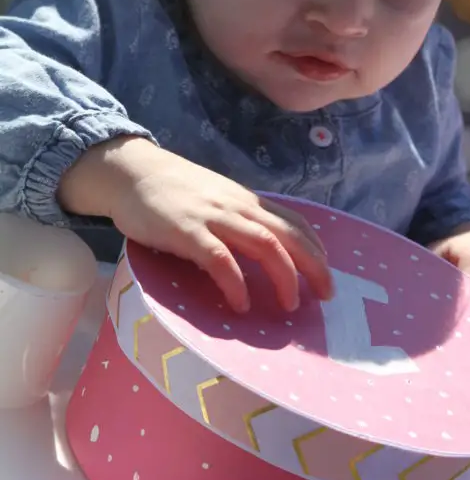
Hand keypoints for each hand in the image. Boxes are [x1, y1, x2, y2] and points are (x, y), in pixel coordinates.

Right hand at [58, 137, 331, 313]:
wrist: (132, 173)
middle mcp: (238, 207)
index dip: (315, 249)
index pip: (294, 222)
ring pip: (264, 244)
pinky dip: (236, 282)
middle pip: (288, 235)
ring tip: (290, 306)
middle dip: (313, 266)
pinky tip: (241, 304)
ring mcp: (214, 217)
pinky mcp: (186, 231)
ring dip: (284, 276)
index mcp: (247, 201)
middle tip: (326, 296)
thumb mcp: (218, 199)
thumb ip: (240, 220)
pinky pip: (220, 258)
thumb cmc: (175, 192)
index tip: (326, 274)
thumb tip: (265, 251)